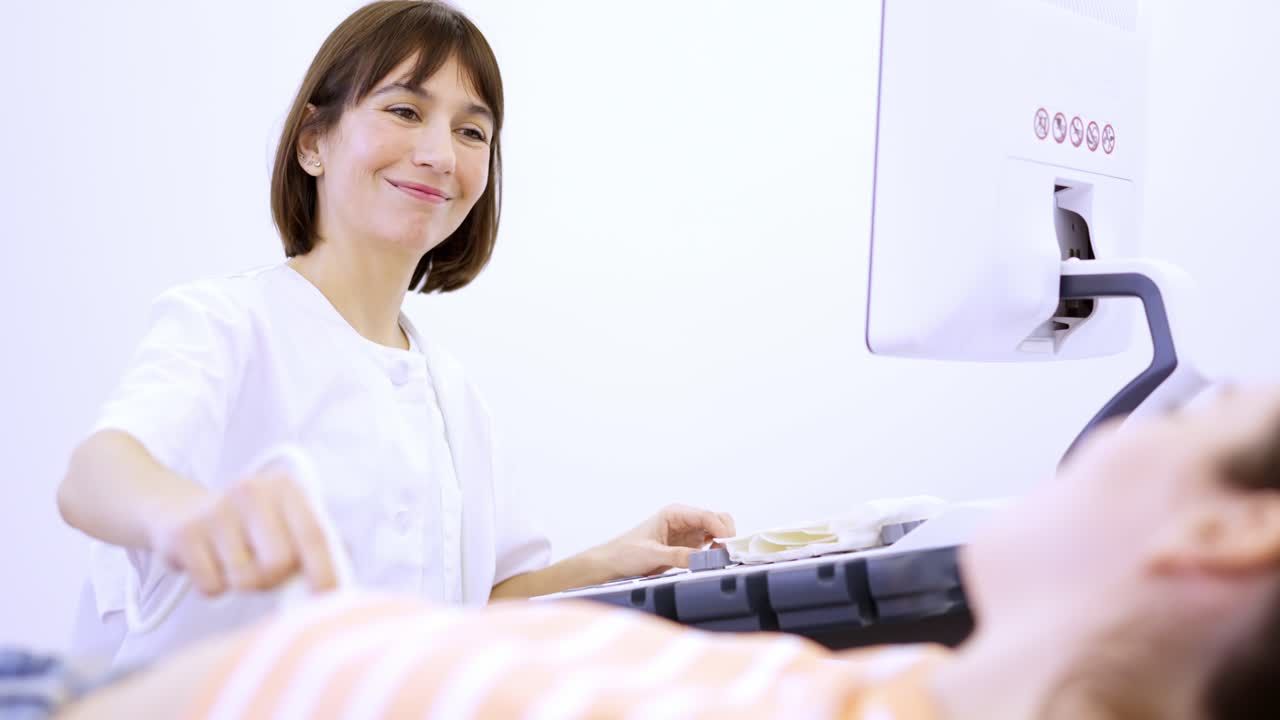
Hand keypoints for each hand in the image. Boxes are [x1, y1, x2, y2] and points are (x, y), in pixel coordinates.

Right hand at [145, 468, 337, 596]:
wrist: (181, 510)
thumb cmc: (248, 524)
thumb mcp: (284, 519)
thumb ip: (313, 546)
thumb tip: (337, 583)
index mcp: (285, 487)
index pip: (314, 534)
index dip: (324, 570)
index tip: (327, 597)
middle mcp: (251, 491)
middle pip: (279, 562)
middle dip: (274, 580)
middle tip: (263, 573)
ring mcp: (215, 511)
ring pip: (245, 579)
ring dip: (243, 584)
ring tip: (235, 564)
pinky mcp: (185, 534)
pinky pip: (212, 586)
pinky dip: (215, 586)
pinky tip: (210, 564)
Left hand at [596, 504, 736, 578]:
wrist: (613, 564)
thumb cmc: (626, 553)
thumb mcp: (650, 554)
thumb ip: (676, 555)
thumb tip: (700, 559)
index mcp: (675, 513)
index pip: (707, 515)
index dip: (721, 529)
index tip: (726, 547)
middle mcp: (684, 519)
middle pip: (718, 519)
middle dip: (726, 534)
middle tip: (725, 555)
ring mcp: (688, 532)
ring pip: (717, 531)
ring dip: (723, 543)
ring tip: (720, 560)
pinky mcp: (689, 546)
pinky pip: (711, 544)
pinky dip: (717, 551)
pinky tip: (713, 562)